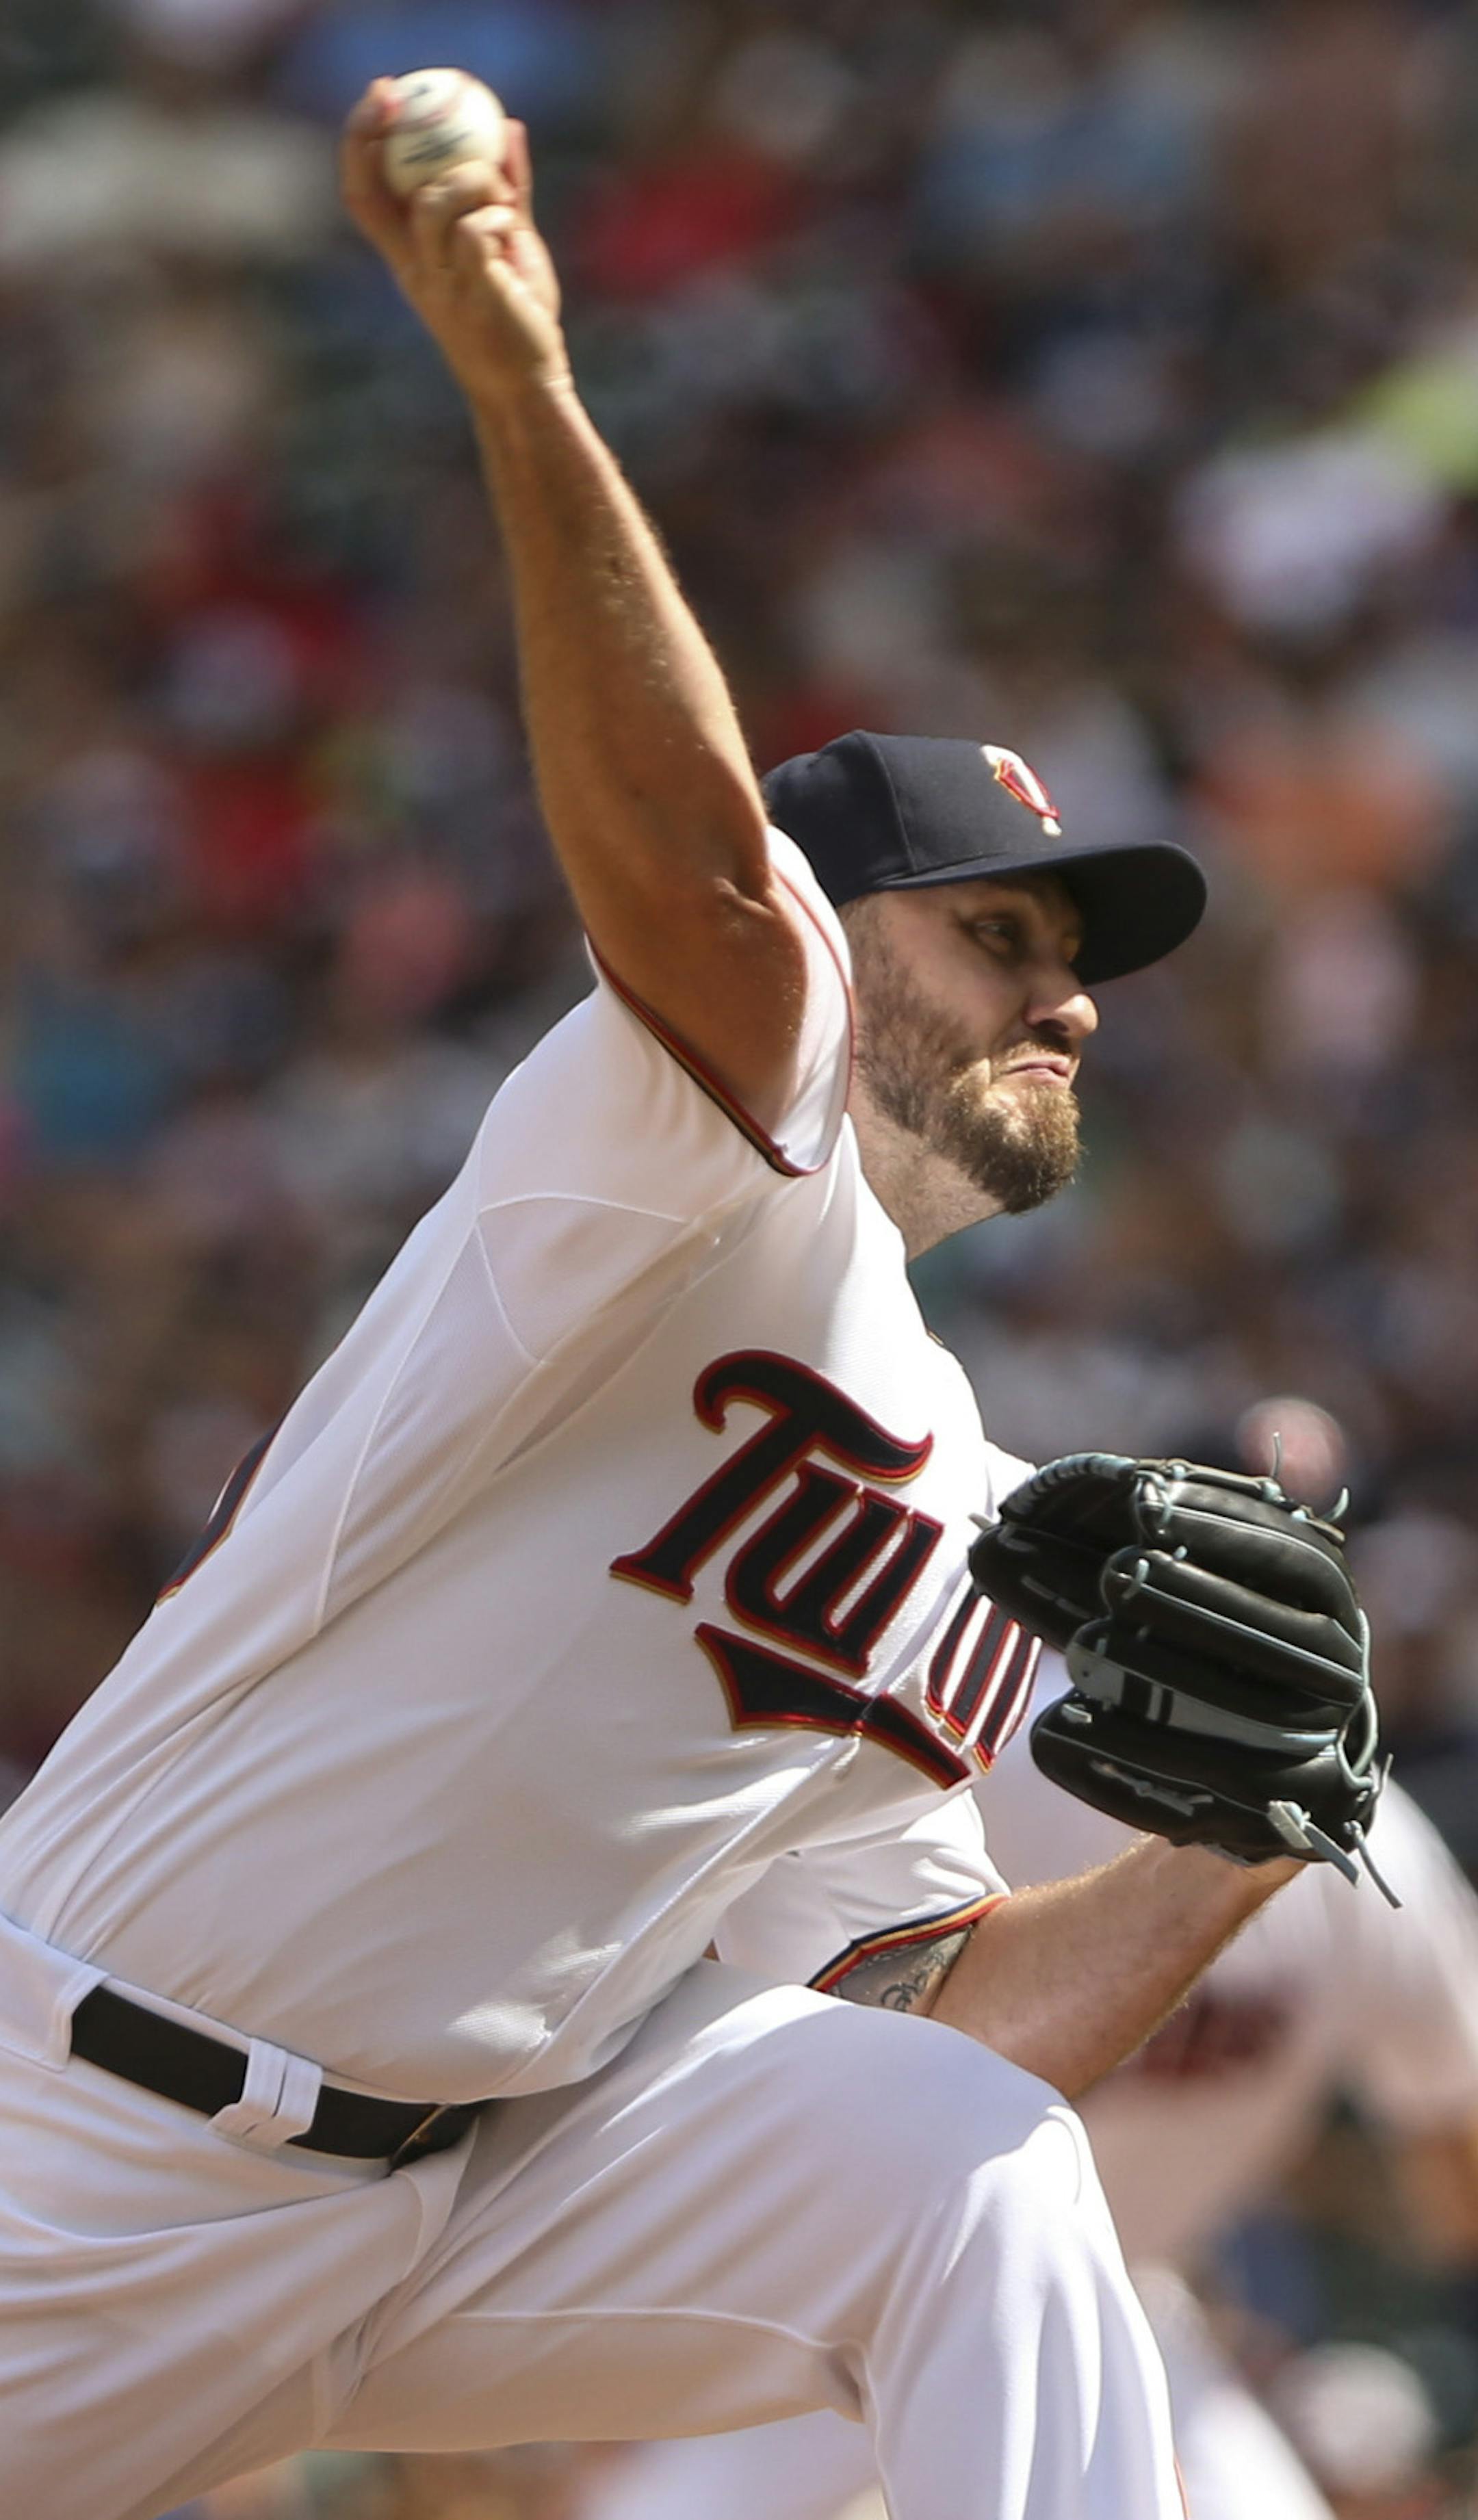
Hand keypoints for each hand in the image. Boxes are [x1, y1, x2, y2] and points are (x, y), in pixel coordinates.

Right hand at [340, 82, 568, 407]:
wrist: (530, 385)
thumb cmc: (518, 316)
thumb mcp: (509, 242)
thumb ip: (508, 190)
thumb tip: (510, 128)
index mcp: (409, 257)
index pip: (363, 195)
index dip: (360, 141)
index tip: (382, 93)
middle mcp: (413, 269)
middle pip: (377, 193)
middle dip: (379, 135)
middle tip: (406, 96)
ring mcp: (440, 283)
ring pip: (433, 205)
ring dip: (473, 181)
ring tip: (503, 197)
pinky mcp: (474, 295)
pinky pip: (475, 234)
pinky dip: (499, 219)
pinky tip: (514, 232)